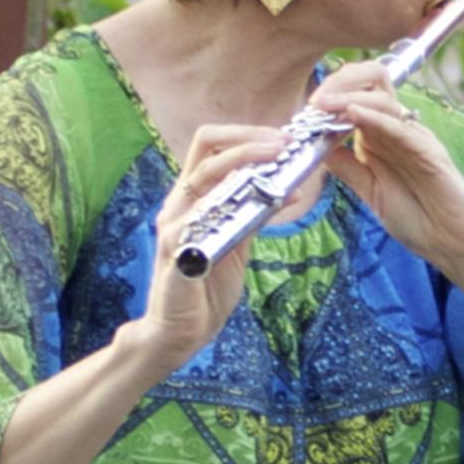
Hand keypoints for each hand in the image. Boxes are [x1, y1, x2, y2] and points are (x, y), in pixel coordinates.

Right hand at [143, 123, 287, 375]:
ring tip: (279, 162)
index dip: (246, 134)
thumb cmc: (209, 283)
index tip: (283, 137)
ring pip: (205, 177)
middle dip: (250, 140)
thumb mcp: (239, 238)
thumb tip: (290, 187)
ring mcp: (174, 225)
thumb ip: (256, 212)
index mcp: (193, 196)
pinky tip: (264, 203)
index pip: (210, 145)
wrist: (182, 330)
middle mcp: (179, 203)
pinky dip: (234, 207)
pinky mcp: (176, 252)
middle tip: (285, 143)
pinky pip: (201, 220)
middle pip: (207, 149)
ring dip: (246, 164)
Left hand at [309, 62, 463, 289]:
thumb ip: (347, 167)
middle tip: (313, 100)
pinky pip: (400, 128)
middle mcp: (399, 130)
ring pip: (383, 100)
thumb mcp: (370, 191)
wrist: (455, 244)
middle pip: (372, 84)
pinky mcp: (430, 152)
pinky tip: (352, 113)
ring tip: (322, 105)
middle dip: (339, 83)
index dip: (330, 94)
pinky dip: (375, 117)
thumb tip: (313, 145)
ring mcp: (416, 138)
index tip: (303, 109)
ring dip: (348, 97)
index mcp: (383, 136)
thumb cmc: (417, 219)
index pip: (358, 96)